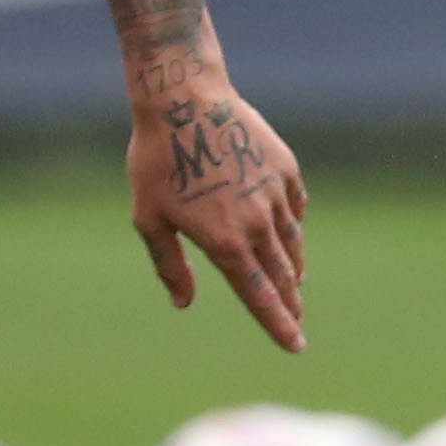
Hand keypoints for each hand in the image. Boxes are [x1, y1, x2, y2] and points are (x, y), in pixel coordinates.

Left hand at [130, 71, 306, 349]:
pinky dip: (294, 224)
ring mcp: (275, 194)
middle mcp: (258, 224)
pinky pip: (296, 206)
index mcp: (225, 243)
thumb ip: (170, 265)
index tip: (295, 346)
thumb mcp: (149, 219)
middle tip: (297, 319)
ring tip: (295, 283)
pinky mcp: (284, 167)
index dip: (278, 325)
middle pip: (282, 276)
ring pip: (293, 243)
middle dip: (291, 303)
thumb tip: (184, 302)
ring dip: (294, 268)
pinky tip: (291, 230)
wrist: (184, 99)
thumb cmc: (156, 161)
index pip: (259, 297)